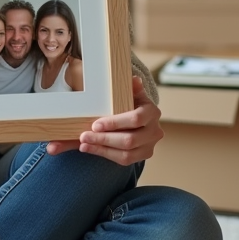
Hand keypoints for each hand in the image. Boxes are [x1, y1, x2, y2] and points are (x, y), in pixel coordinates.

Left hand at [46, 76, 162, 165]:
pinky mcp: (143, 156)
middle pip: (130, 140)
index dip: (115, 123)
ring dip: (102, 149)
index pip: (136, 119)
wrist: (136, 118)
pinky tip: (89, 148)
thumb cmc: (126, 103)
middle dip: (104, 139)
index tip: (95, 124)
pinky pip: (124, 160)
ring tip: (83, 144)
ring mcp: (150, 145)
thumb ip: (127, 87)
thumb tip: (134, 79)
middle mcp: (155, 130)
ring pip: (126, 153)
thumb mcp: (125, 94)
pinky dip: (105, 154)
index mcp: (152, 111)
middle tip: (83, 136)